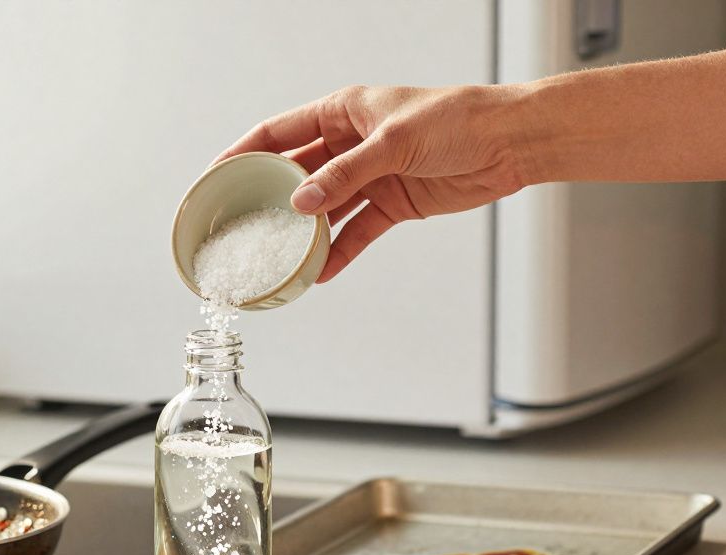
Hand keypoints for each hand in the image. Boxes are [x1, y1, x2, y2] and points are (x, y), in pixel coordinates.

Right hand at [216, 85, 531, 281]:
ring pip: (325, 208)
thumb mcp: (394, 142)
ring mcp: (370, 176)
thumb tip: (302, 202)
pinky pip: (357, 231)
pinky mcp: (393, 203)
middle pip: (297, 175)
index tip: (216, 175)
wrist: (510, 142)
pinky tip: (321, 271)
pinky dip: (340, 251)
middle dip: (270, 201)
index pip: (278, 132)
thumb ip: (345, 174)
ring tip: (279, 258)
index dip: (244, 153)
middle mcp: (350, 143)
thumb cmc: (458, 119)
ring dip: (305, 233)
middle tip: (242, 227)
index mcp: (342, 112)